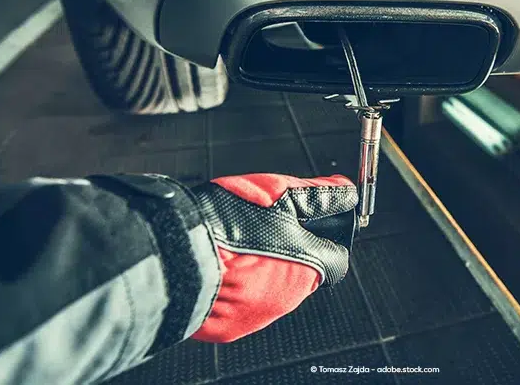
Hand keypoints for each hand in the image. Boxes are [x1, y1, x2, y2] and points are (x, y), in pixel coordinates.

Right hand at [189, 173, 356, 342]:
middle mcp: (290, 297)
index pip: (336, 257)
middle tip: (263, 227)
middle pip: (303, 271)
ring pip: (272, 287)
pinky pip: (242, 304)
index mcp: (309, 267)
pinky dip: (237, 286)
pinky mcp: (231, 327)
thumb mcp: (281, 195)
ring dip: (262, 267)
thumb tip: (344, 191)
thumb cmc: (228, 225)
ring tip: (238, 244)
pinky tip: (223, 265)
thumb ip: (319, 195)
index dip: (323, 235)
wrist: (175, 256)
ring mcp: (260, 315)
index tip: (307, 222)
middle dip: (290, 250)